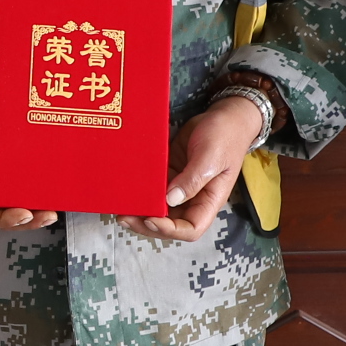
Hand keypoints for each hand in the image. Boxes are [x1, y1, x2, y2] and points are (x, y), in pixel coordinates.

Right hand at [0, 76, 55, 230]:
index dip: (5, 220)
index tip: (24, 215)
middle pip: (4, 212)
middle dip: (28, 218)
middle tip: (48, 215)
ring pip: (14, 198)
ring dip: (34, 204)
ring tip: (54, 205)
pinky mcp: (3, 163)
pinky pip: (18, 178)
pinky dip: (33, 182)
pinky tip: (50, 180)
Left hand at [131, 93, 267, 242]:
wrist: (225, 116)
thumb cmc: (225, 135)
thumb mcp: (210, 158)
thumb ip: (192, 180)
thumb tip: (170, 200)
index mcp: (209, 200)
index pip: (191, 229)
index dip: (169, 230)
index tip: (150, 219)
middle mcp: (194, 198)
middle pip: (170, 223)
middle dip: (147, 224)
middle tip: (125, 217)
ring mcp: (180, 186)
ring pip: (159, 208)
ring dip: (140, 210)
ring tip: (120, 206)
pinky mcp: (170, 173)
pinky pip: (153, 188)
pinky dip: (140, 190)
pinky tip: (125, 187)